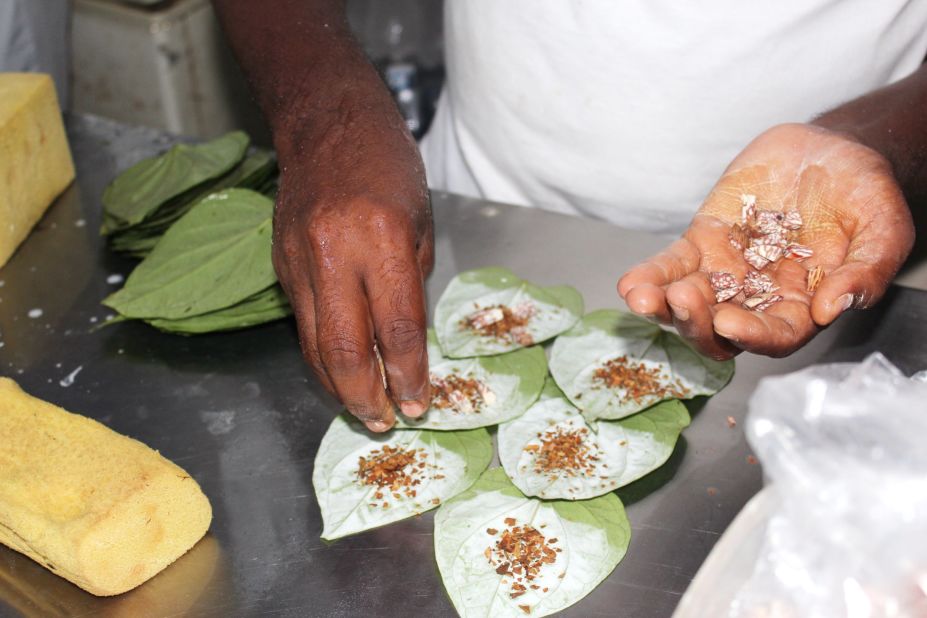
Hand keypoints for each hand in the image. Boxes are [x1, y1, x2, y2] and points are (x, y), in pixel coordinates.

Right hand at [272, 89, 433, 431]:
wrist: (326, 125)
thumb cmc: (388, 166)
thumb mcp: (420, 221)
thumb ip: (411, 283)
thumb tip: (405, 342)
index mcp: (383, 238)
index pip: (396, 328)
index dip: (408, 375)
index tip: (418, 402)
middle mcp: (335, 253)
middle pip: (344, 349)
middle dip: (366, 396)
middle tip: (384, 420)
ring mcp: (299, 260)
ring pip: (314, 346)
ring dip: (338, 387)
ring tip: (362, 409)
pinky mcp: (280, 265)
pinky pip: (303, 324)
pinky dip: (322, 355)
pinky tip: (340, 371)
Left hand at [618, 123, 913, 359]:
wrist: (831, 150)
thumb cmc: (864, 194)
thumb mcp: (883, 228)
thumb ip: (867, 271)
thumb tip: (835, 308)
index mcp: (802, 306)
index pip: (775, 335)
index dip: (753, 335)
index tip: (730, 324)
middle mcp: (758, 299)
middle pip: (719, 330)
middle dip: (696, 323)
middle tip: (683, 301)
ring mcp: (725, 273)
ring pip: (688, 304)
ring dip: (662, 307)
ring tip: (643, 297)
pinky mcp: (701, 243)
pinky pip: (671, 265)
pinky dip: (650, 276)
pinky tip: (631, 284)